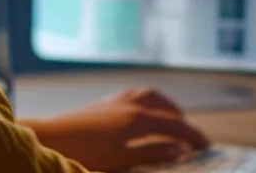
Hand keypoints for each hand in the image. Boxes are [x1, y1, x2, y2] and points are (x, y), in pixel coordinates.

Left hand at [21, 87, 211, 171]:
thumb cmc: (82, 152)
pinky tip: (143, 111)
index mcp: (137, 119)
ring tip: (174, 120)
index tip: (207, 146)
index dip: (193, 136)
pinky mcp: (103, 104)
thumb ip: (151, 153)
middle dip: (182, 121)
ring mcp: (115, 102)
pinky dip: (148, 102)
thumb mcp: (120, 160)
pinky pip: (134, 95)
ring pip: (150, 97)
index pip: (175, 125)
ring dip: (166, 107)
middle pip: (165, 108)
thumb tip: (179, 150)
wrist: (48, 137)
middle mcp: (129, 105)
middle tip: (193, 137)